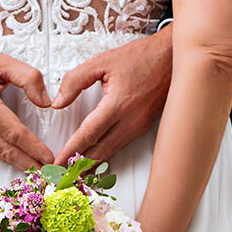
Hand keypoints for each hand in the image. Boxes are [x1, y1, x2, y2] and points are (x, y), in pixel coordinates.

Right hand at [0, 33, 54, 169]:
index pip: (14, 133)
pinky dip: (8, 155)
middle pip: (7, 150)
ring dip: (20, 163)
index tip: (49, 156)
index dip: (34, 147)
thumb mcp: (1, 61)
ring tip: (39, 169)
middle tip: (49, 173)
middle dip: (30, 164)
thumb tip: (45, 100)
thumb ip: (28, 77)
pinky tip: (20, 158)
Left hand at [51, 24, 172, 164]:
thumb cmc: (143, 57)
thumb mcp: (102, 61)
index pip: (88, 134)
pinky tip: (95, 160)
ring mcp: (139, 126)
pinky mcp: (143, 127)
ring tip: (73, 173)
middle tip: (62, 174)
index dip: (70, 151)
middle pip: (99, 151)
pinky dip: (105, 156)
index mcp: (118, 104)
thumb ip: (75, 80)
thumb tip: (58, 102)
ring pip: (110, 152)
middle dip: (78, 166)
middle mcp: (131, 120)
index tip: (57, 162)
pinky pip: (120, 146)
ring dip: (91, 164)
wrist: (173, 57)